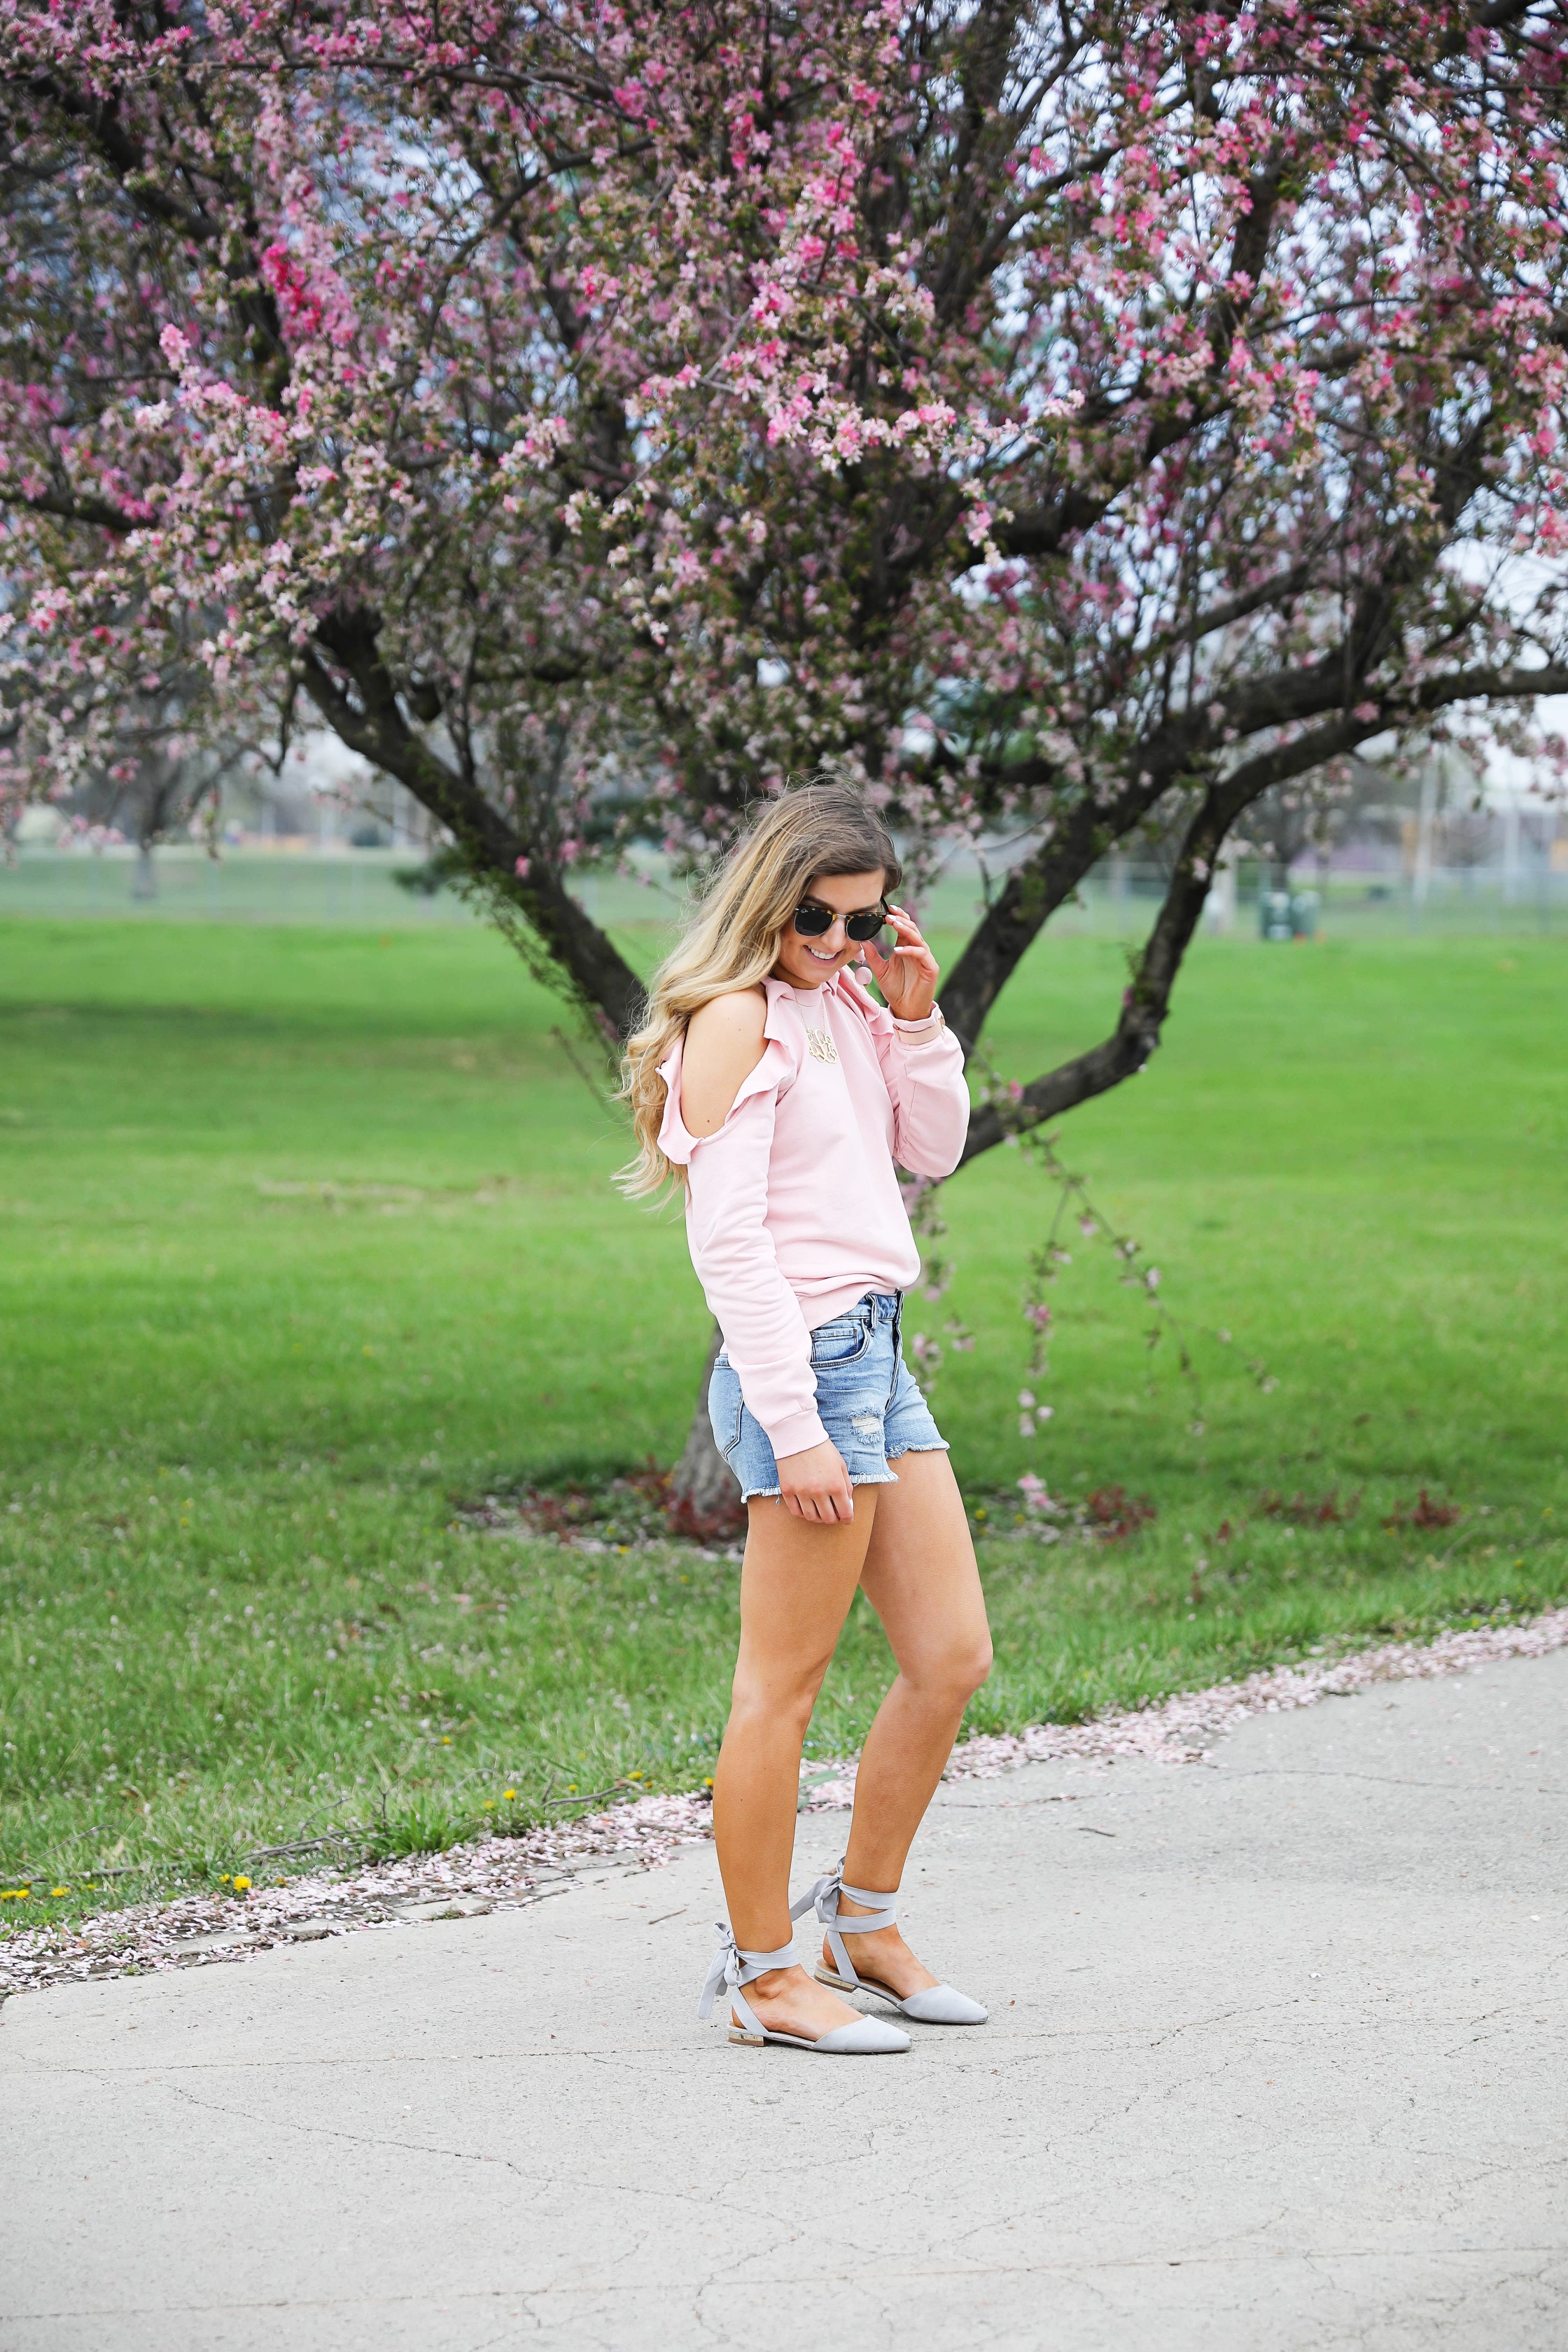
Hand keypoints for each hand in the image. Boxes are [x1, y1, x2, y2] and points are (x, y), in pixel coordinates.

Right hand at [775, 1439, 855, 1523]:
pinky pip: (795, 1511)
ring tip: (820, 1512)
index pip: (845, 1513)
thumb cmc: (822, 1449)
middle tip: (834, 1515)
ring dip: (818, 1518)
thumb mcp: (840, 1465)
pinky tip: (807, 1508)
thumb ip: (846, 1485)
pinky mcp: (788, 1490)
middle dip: (834, 1519)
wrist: (798, 1435)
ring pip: (812, 1517)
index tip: (846, 1518)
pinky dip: (803, 1514)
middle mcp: (819, 1492)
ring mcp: (802, 1492)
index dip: (847, 1519)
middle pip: (828, 1518)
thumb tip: (847, 1503)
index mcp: (836, 1485)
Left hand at [860, 903, 938, 1021]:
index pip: (904, 927)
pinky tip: (898, 950)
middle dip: (901, 920)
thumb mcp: (880, 970)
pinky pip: (922, 954)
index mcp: (906, 948)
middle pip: (912, 929)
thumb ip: (873, 956)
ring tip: (894, 925)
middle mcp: (916, 950)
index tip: (887, 909)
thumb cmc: (895, 990)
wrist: (906, 1009)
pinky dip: (910, 950)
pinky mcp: (931, 968)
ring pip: (918, 938)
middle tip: (889, 915)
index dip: (898, 917)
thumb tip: (861, 941)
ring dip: (906, 930)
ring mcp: (925, 958)